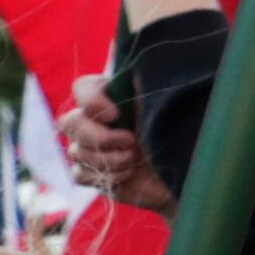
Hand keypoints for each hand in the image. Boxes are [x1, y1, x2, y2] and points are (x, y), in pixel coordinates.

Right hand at [61, 74, 171, 214]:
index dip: (91, 101)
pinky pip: (80, 174)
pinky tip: (129, 173)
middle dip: (100, 137)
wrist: (185, 171)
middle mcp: (94, 119)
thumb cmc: (181, 132)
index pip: (82, 88)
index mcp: (112, 95)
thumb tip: (134, 78)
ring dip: (109, 158)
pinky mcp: (89, 172)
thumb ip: (148, 89)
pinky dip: (106, 175)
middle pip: (69, 122)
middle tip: (131, 142)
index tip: (115, 114)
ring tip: (135, 158)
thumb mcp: (166, 107)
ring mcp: (88, 146)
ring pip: (76, 151)